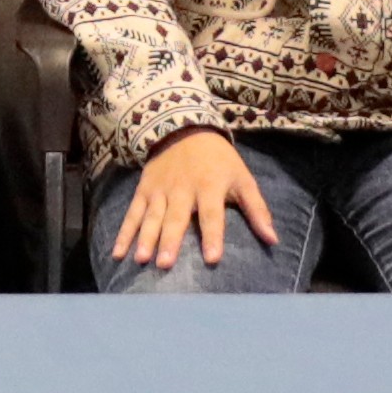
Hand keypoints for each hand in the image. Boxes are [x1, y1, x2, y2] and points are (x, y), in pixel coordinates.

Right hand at [111, 129, 272, 272]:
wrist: (184, 128)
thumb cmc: (219, 161)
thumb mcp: (242, 178)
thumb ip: (256, 209)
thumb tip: (273, 240)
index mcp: (209, 187)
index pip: (212, 215)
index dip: (213, 236)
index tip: (212, 258)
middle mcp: (182, 190)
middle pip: (176, 218)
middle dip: (170, 240)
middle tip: (165, 263)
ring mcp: (160, 190)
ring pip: (151, 217)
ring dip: (145, 238)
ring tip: (141, 259)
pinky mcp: (144, 190)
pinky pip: (132, 213)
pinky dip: (124, 233)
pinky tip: (118, 253)